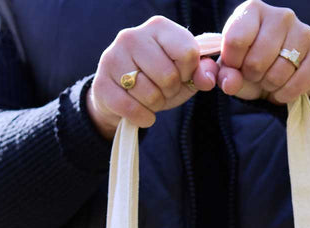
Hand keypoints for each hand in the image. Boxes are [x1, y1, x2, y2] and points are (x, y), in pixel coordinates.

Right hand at [87, 16, 218, 139]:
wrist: (120, 98)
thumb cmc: (156, 82)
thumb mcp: (184, 76)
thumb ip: (202, 73)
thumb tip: (208, 79)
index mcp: (158, 27)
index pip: (188, 52)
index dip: (187, 72)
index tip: (179, 75)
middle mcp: (133, 36)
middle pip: (168, 75)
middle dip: (170, 91)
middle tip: (161, 91)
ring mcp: (113, 58)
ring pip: (150, 94)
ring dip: (155, 105)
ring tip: (149, 99)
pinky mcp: (101, 83)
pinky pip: (131, 109)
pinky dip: (142, 118)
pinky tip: (142, 113)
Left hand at [216, 1, 309, 103]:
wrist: (283, 78)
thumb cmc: (252, 67)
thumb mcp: (232, 70)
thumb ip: (223, 75)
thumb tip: (229, 82)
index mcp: (253, 10)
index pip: (235, 40)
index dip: (232, 63)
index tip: (236, 65)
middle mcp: (280, 15)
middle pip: (257, 60)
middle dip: (253, 77)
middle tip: (256, 74)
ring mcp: (303, 32)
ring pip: (278, 73)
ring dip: (270, 86)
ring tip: (270, 80)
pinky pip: (298, 83)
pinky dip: (286, 94)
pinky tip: (283, 89)